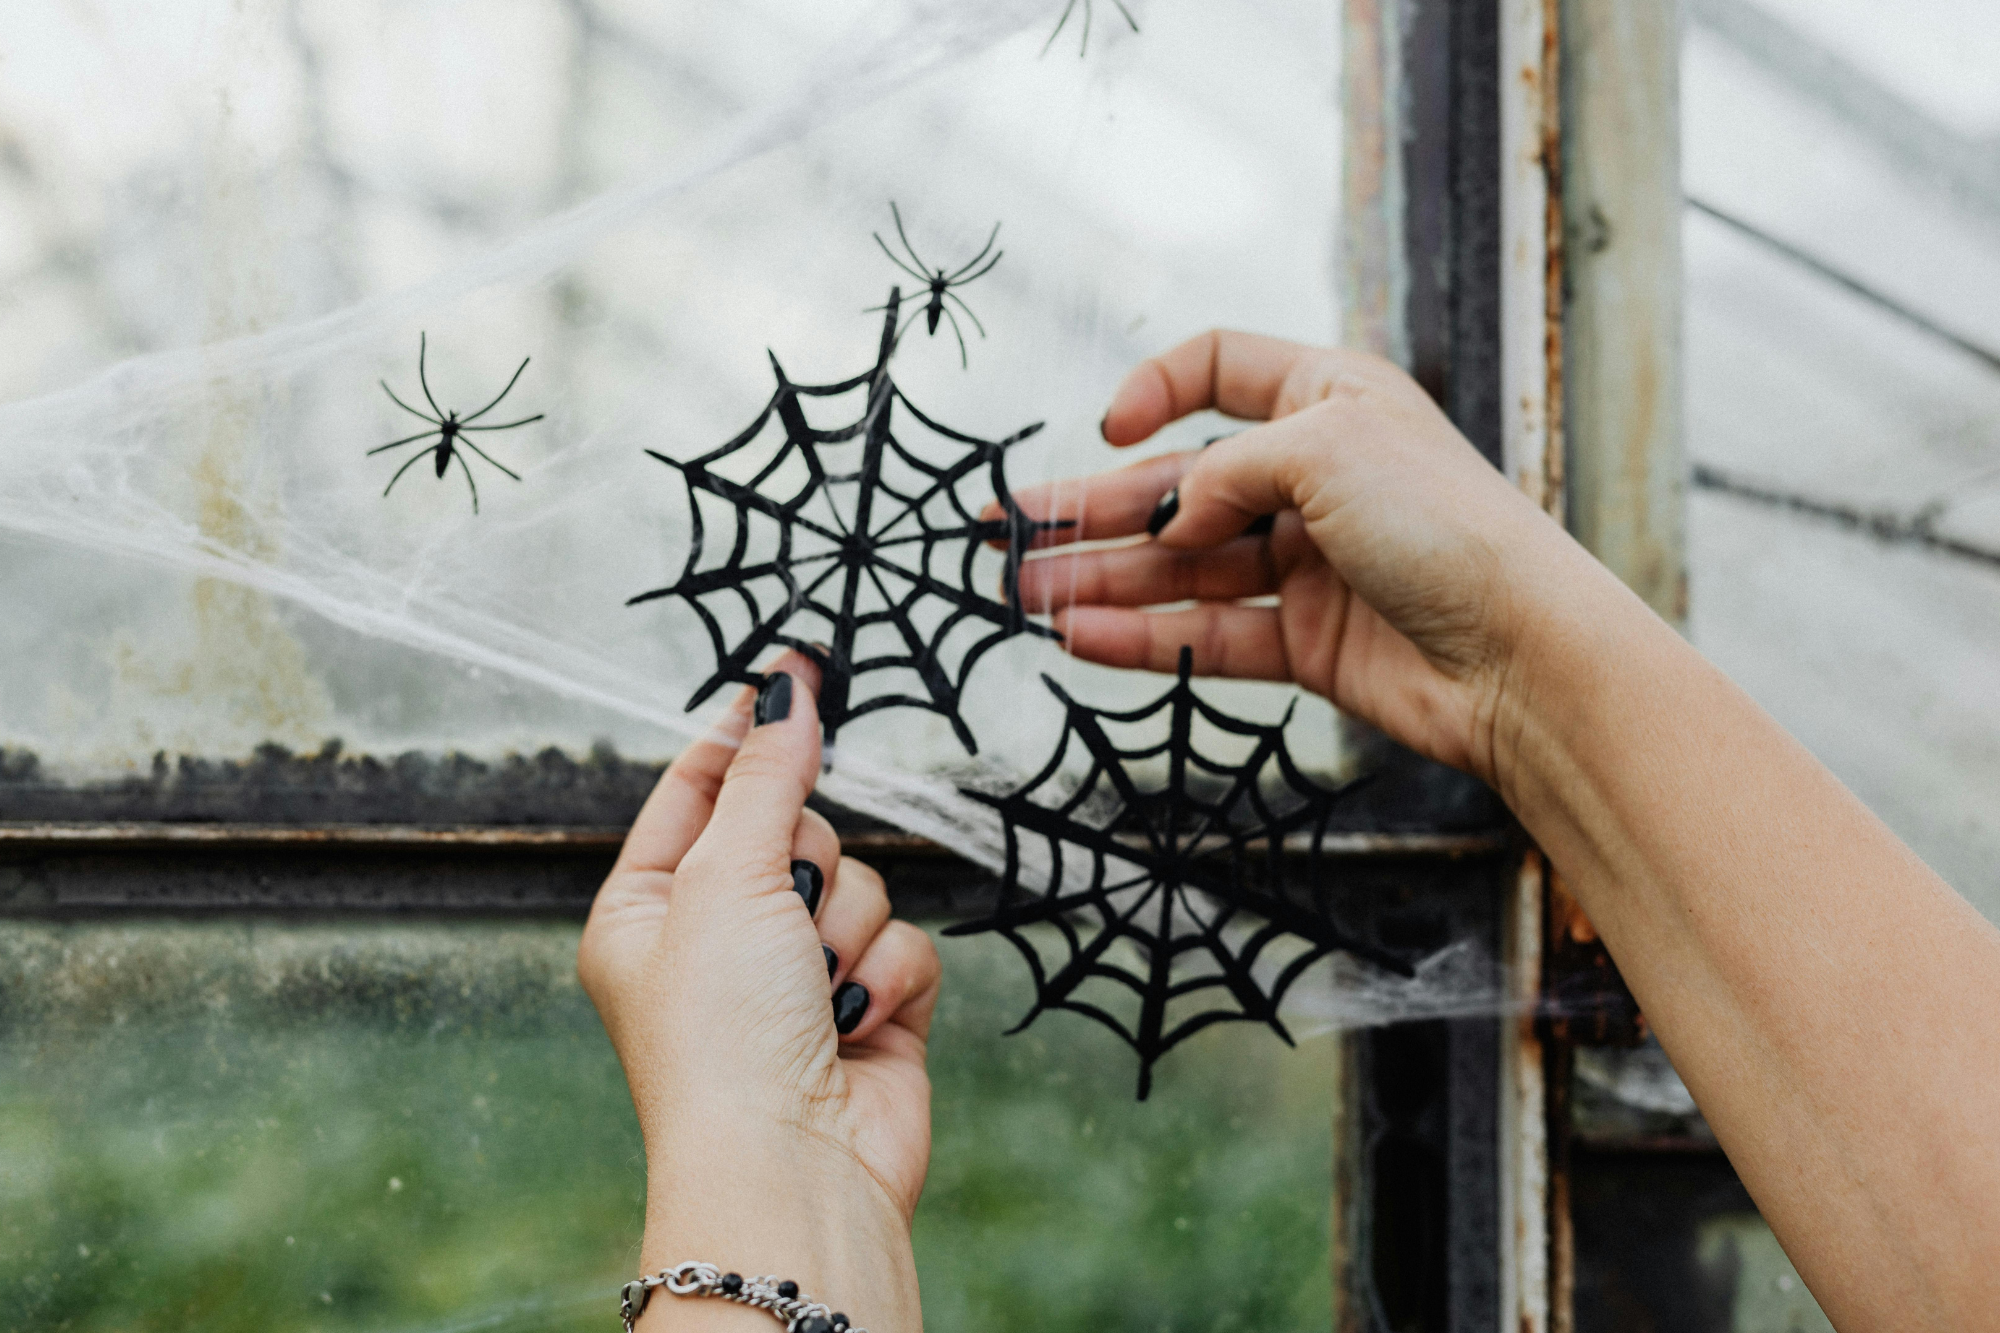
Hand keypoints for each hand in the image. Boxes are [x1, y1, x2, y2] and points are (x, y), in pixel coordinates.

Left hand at [578, 653, 938, 1330]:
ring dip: (844, 929)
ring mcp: (797, 977)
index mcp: (649, 910)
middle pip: (796, 830)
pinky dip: (886, 977)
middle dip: (803, 866)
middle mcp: (720, 941)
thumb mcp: (725, 878)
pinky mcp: (868, 1009)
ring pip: (860, 882)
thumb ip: (766, 776)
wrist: (794, 1168)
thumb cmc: (721, 1040)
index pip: (698, 791)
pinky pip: (905, 942)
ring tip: (814, 988)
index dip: (742, 738)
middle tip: (781, 909)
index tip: (788, 671)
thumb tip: (784, 691)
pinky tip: (854, 1023)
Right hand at [1005, 330, 1605, 786]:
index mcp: (1329, 399)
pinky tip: (1082, 639)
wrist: (1522, 655)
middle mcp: (1314, 476)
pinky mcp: (1305, 642)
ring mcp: (1307, 562)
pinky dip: (1145, 637)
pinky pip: (1207, 633)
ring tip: (1024, 596)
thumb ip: (1224, 469)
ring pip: (1181, 567)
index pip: (1218, 368)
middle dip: (1093, 508)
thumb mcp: (1324, 447)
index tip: (1107, 430)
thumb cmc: (1448, 526)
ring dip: (1102, 579)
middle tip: (1010, 533)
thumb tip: (1170, 517)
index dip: (1154, 389)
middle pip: (1179, 483)